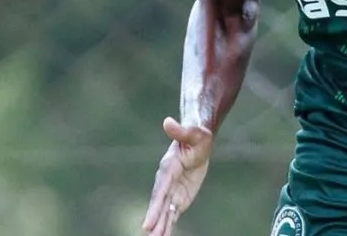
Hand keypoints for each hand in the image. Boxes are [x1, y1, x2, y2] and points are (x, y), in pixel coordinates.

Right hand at [141, 117, 213, 235]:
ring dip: (161, 226)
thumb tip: (168, 122)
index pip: (161, 189)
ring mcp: (172, 190)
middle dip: (155, 219)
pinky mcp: (179, 196)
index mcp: (169, 167)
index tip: (148, 223)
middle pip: (160, 203)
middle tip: (150, 235)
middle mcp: (167, 181)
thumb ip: (181, 130)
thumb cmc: (198, 134)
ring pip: (165, 211)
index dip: (155, 206)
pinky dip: (168, 225)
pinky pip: (172, 213)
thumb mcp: (195, 132)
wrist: (198, 140)